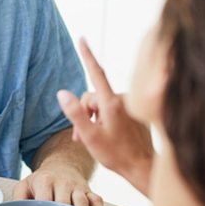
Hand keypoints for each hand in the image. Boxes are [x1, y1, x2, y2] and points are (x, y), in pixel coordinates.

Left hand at [12, 162, 104, 205]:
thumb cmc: (42, 180)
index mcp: (44, 181)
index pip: (45, 201)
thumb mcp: (24, 185)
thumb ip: (18, 200)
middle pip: (64, 203)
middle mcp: (63, 182)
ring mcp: (77, 186)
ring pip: (82, 202)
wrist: (61, 164)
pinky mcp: (89, 190)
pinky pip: (97, 201)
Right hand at [61, 38, 154, 195]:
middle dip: (83, 113)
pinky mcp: (133, 112)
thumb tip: (62, 93)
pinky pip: (112, 110)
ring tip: (91, 140)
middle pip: (92, 97)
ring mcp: (129, 105)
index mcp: (111, 103)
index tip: (82, 39)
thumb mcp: (90, 136)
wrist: (143, 166)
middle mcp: (122, 99)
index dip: (87, 55)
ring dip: (92, 119)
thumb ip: (75, 113)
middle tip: (79, 136)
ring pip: (101, 105)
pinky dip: (104, 120)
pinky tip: (105, 136)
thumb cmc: (116, 154)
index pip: (96, 72)